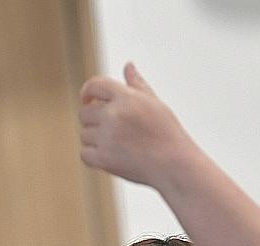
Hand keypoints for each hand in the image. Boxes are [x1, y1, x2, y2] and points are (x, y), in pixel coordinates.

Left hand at [79, 64, 194, 189]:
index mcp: (126, 97)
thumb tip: (128, 65)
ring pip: (84, 134)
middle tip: (112, 131)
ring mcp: (108, 137)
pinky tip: (108, 157)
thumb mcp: (155, 103)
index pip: (94, 85)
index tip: (88, 100)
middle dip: (94, 120)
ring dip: (95, 140)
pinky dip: (93, 156)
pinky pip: (84, 154)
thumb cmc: (167, 134)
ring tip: (117, 146)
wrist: (175, 165)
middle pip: (85, 112)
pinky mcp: (104, 158)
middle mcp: (114, 114)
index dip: (87, 92)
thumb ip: (137, 85)